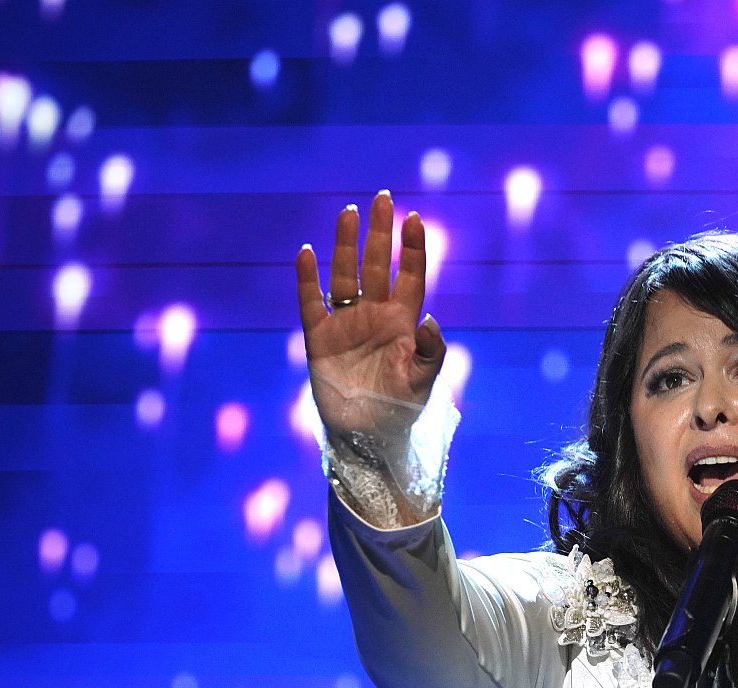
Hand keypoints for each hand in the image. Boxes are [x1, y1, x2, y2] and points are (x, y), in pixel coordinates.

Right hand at [293, 191, 446, 441]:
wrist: (367, 439)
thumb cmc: (400, 410)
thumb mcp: (423, 381)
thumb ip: (430, 350)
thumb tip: (429, 317)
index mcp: (402, 323)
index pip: (409, 276)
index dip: (412, 248)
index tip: (414, 218)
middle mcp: (374, 316)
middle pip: (377, 265)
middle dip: (379, 233)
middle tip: (381, 198)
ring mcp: (346, 325)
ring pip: (345, 275)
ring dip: (345, 246)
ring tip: (348, 213)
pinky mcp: (320, 339)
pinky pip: (311, 303)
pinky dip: (308, 279)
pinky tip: (307, 253)